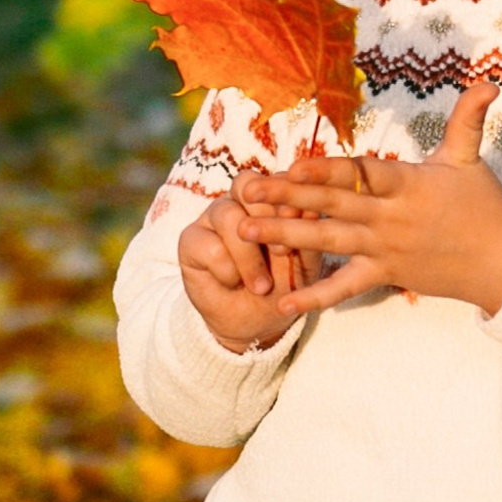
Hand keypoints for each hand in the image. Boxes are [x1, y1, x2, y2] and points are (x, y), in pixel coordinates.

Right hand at [176, 176, 320, 353]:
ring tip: (262, 286)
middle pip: (246, 184)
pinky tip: (234, 284)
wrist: (254, 322)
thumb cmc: (284, 285)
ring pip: (227, 215)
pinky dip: (227, 270)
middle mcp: (240, 201)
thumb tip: (309, 206)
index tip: (299, 219)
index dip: (287, 195)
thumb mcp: (303, 260)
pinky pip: (208, 245)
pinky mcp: (191, 239)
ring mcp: (213, 217)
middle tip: (282, 252)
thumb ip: (304, 232)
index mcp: (270, 198)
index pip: (277, 179)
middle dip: (266, 215)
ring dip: (248, 255)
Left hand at [236, 78, 501, 319]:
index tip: (291, 165)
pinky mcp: (386, 275)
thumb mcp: (470, 159)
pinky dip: (316, 295)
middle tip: (248, 191)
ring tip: (247, 229)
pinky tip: (284, 300)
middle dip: (288, 197)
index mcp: (406, 184)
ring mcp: (385, 249)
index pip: (360, 174)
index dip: (326, 170)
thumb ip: (468, 119)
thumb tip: (488, 81)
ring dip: (286, 235)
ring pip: (329, 242)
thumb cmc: (485, 206)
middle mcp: (390, 218)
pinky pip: (346, 287)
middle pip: (333, 206)